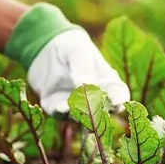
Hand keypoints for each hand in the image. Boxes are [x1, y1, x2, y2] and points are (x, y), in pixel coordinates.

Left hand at [4, 3, 129, 114]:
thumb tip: (86, 86)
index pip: (118, 94)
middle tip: (94, 108)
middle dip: (98, 112)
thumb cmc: (70, 46)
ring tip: (73, 107)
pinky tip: (59, 107)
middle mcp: (94, 98)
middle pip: (102, 111)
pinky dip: (60, 113)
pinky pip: (60, 114)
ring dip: (78, 114)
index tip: (117, 102)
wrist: (44, 50)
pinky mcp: (57, 107)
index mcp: (107, 82)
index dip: (120, 100)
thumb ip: (83, 67)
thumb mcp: (77, 50)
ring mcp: (76, 105)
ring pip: (80, 116)